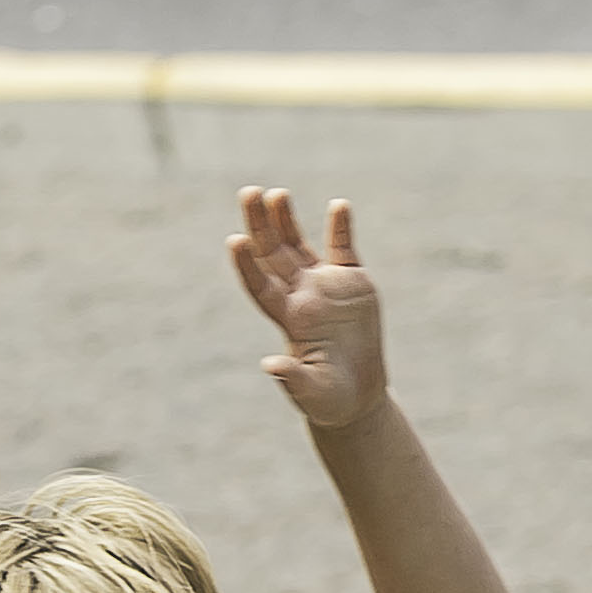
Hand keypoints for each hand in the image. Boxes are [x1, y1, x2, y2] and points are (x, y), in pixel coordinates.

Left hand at [229, 189, 386, 432]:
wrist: (356, 393)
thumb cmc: (329, 399)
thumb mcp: (313, 394)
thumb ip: (292, 380)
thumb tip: (270, 366)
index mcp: (287, 319)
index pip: (260, 286)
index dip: (247, 265)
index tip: (235, 241)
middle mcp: (299, 295)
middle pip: (272, 254)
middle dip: (259, 225)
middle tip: (248, 193)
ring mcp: (323, 284)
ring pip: (297, 244)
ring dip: (285, 218)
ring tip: (276, 194)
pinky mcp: (351, 281)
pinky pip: (343, 248)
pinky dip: (341, 227)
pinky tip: (339, 206)